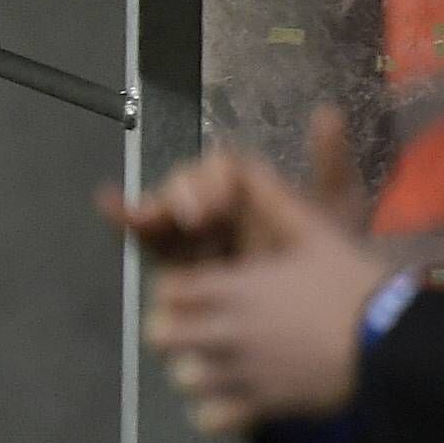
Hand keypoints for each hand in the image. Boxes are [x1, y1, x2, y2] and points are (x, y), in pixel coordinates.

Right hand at [97, 107, 365, 264]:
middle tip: (192, 219)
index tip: (217, 204)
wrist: (316, 330)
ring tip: (144, 216)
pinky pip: (143, 239)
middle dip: (180, 194)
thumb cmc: (327, 272)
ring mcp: (192, 240)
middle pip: (185, 186)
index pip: (220, 170)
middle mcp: (218, 212)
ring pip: (162, 210)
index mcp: (252, 196)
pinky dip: (121, 216)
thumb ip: (329, 166)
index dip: (211, 179)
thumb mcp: (337, 215)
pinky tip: (107, 199)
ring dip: (150, 206)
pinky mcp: (172, 268)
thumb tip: (325, 112)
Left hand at [112, 117, 390, 432]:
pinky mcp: (261, 407)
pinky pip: (209, 419)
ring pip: (182, 378)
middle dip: (174, 330)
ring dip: (197, 371)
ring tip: (221, 366)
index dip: (176, 291)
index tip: (196, 292)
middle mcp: (227, 330)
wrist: (396, 342)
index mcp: (235, 288)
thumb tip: (242, 165)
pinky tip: (236, 400)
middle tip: (200, 329)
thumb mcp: (316, 232)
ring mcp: (241, 372)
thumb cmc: (354, 283)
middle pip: (159, 333)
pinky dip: (217, 413)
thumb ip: (274, 200)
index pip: (167, 288)